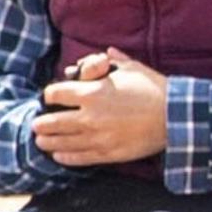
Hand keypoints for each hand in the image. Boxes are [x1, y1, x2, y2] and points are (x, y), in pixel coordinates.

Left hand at [33, 57, 170, 169]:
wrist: (174, 117)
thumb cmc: (154, 89)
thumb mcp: (131, 69)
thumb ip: (113, 61)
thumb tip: (106, 53)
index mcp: (92, 92)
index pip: (56, 94)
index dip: (49, 96)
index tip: (50, 98)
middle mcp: (90, 116)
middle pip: (52, 122)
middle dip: (41, 123)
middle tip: (37, 124)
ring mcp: (97, 138)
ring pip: (61, 143)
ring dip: (48, 142)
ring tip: (41, 141)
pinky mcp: (107, 154)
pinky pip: (79, 158)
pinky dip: (65, 157)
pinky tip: (58, 155)